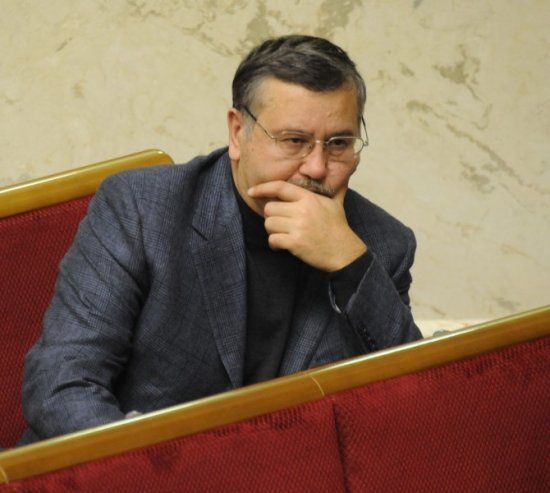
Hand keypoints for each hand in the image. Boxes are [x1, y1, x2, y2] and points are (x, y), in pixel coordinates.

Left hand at [248, 180, 366, 271]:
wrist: (344, 252)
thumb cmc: (338, 228)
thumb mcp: (336, 204)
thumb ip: (336, 189)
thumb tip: (344, 176)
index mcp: (309, 198)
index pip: (280, 187)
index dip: (263, 188)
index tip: (252, 191)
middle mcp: (302, 210)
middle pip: (270, 208)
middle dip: (272, 217)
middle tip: (280, 224)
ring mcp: (298, 227)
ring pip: (269, 224)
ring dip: (272, 231)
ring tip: (282, 235)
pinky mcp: (295, 243)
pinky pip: (273, 239)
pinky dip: (274, 244)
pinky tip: (280, 246)